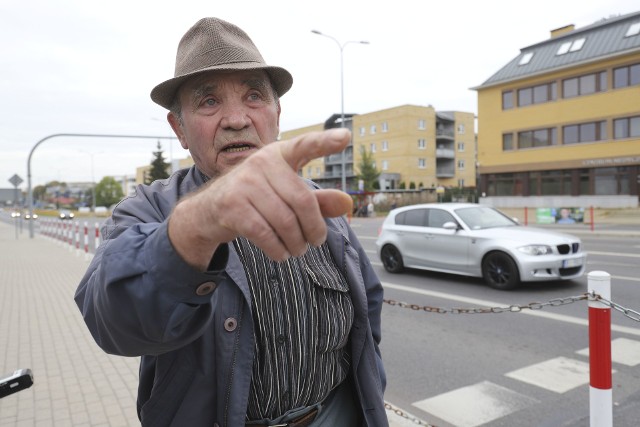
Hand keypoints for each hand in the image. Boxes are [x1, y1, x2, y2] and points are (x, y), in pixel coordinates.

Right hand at [169, 128, 352, 268]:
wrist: (207, 210)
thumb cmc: (255, 200)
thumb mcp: (285, 195)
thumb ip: (317, 200)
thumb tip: (346, 204)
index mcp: (278, 155)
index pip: (304, 145)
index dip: (325, 142)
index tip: (346, 137)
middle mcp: (260, 163)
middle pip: (303, 201)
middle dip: (314, 228)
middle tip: (316, 241)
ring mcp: (243, 183)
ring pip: (285, 222)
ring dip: (297, 244)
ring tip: (298, 250)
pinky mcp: (231, 206)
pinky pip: (266, 234)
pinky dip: (278, 250)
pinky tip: (281, 254)